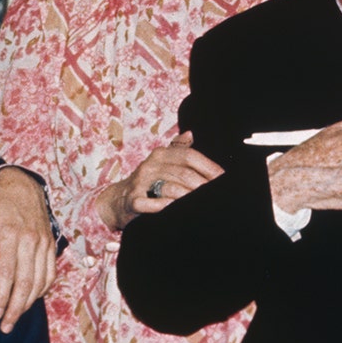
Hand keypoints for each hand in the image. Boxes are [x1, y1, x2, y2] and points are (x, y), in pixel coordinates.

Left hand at [0, 167, 56, 332]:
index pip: (7, 273)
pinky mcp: (51, 242)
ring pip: (41, 279)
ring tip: (18, 316)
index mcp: (11, 234)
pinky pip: (51, 270)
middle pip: (26, 281)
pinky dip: (44, 287)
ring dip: (30, 301)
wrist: (24, 183)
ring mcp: (44, 242)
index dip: (1, 296)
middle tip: (7, 325)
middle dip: (17, 307)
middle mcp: (31, 240)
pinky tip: (34, 297)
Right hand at [96, 132, 224, 231]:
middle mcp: (151, 165)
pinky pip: (150, 203)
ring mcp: (141, 183)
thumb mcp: (161, 162)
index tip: (223, 178)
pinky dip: (164, 206)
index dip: (209, 167)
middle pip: (184, 174)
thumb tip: (190, 133)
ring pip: (171, 188)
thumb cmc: (147, 181)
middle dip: (203, 185)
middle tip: (216, 195)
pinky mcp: (133, 200)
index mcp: (161, 154)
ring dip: (188, 197)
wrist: (118, 199)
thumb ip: (177, 149)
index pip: (189, 156)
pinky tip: (174, 209)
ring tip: (201, 203)